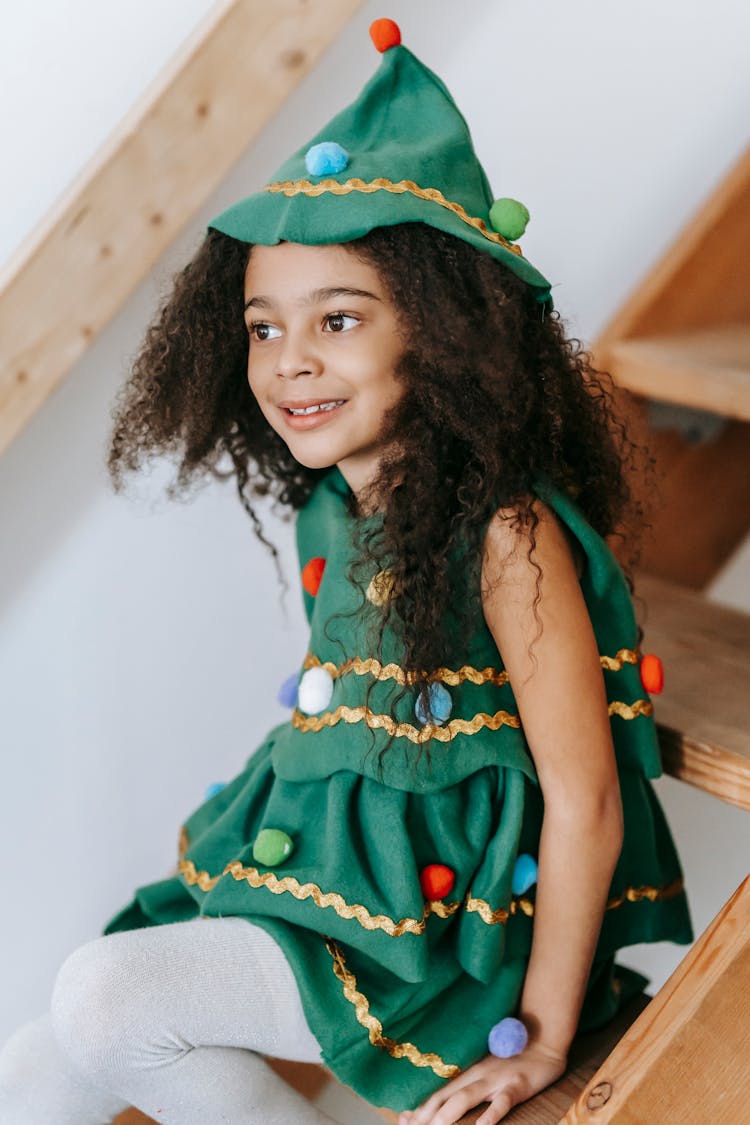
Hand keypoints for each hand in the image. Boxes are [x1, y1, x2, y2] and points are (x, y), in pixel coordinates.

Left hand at [397, 1042, 566, 1124]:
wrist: (543, 1040)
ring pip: (467, 1097)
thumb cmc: (514, 1059)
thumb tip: (447, 1101)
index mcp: (469, 1073)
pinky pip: (503, 1101)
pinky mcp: (517, 1085)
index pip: (439, 1093)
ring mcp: (496, 1079)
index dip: (421, 1108)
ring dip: (448, 1113)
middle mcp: (478, 1075)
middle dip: (427, 1114)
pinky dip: (492, 1113)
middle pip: (446, 1097)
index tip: (404, 1119)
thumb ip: (469, 1084)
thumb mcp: (488, 1069)